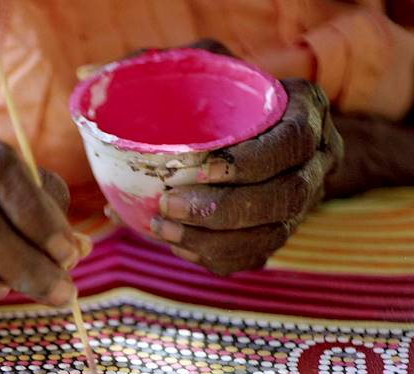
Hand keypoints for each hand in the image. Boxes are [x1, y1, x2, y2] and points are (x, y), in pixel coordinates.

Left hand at [149, 77, 343, 274]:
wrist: (220, 133)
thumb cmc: (208, 93)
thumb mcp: (199, 66)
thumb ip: (170, 65)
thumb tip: (109, 75)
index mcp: (306, 111)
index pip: (293, 143)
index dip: (252, 163)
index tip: (202, 170)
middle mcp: (315, 160)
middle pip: (287, 197)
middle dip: (225, 209)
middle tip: (168, 205)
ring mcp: (301, 201)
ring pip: (271, 234)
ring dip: (213, 239)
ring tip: (163, 229)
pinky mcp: (277, 231)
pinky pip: (254, 257)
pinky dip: (214, 256)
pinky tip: (179, 245)